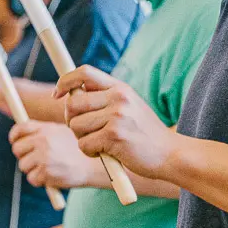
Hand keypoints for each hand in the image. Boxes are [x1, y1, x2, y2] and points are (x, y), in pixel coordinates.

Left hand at [9, 120, 95, 188]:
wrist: (93, 166)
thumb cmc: (77, 150)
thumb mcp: (61, 133)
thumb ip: (42, 133)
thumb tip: (20, 136)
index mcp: (46, 129)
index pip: (20, 129)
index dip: (14, 136)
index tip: (14, 141)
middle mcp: (43, 141)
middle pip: (17, 149)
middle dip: (22, 155)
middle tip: (32, 160)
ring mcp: (44, 157)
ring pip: (23, 165)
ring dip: (31, 170)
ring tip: (47, 169)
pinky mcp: (46, 173)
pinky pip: (32, 178)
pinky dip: (39, 180)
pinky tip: (52, 177)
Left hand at [56, 65, 176, 177]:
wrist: (170, 154)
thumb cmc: (145, 134)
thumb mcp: (129, 107)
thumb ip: (105, 99)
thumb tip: (70, 95)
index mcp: (120, 88)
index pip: (84, 72)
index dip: (65, 81)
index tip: (57, 94)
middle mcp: (119, 98)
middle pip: (73, 103)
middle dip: (71, 120)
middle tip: (83, 131)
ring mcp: (117, 116)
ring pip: (75, 125)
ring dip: (82, 139)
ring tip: (100, 144)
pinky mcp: (114, 136)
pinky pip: (83, 144)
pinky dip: (90, 152)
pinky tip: (106, 153)